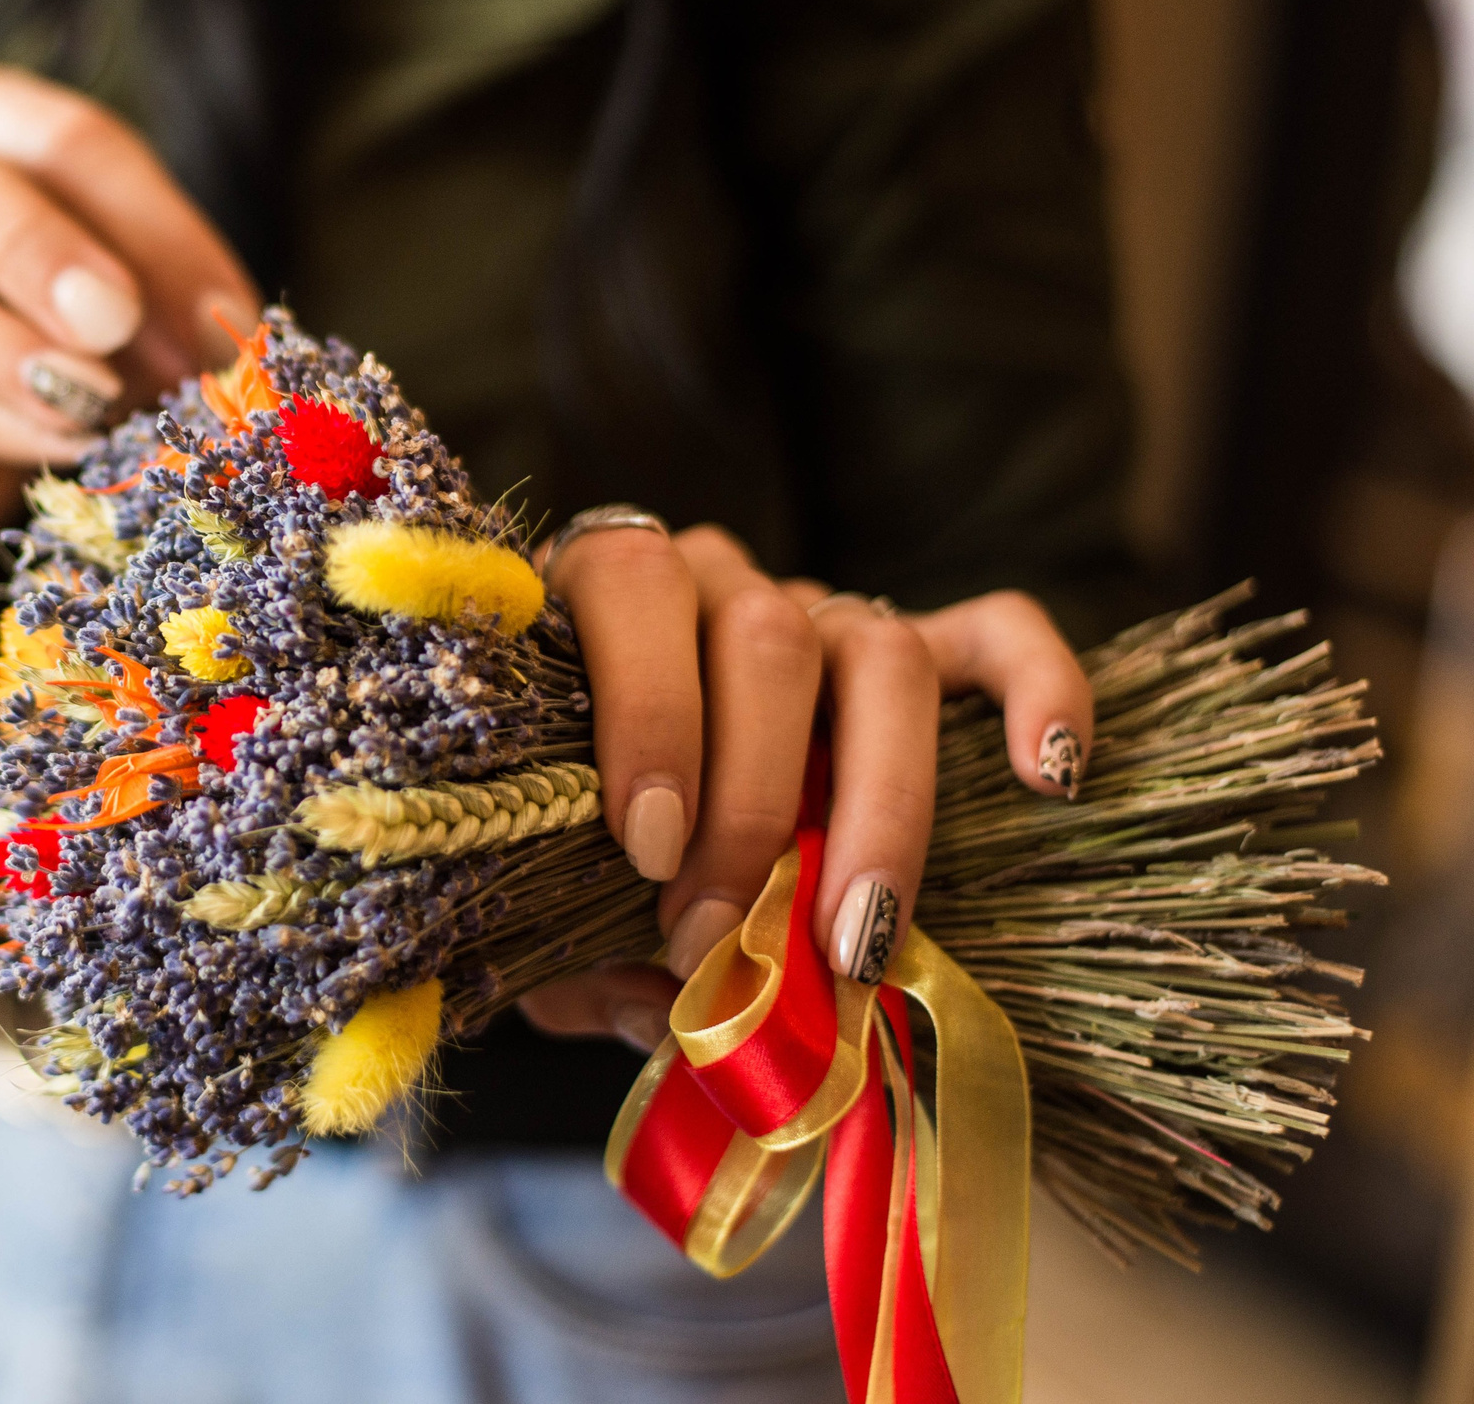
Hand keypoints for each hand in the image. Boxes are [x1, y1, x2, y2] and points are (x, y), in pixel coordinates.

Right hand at [0, 55, 260, 827]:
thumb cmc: (50, 336)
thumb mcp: (116, 293)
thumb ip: (160, 290)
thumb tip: (229, 338)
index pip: (58, 135)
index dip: (149, 221)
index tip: (224, 317)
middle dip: (30, 244)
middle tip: (118, 322)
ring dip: (1, 341)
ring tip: (97, 399)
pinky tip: (68, 444)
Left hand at [518, 525, 1091, 1049]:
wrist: (612, 810)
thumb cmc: (576, 842)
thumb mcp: (550, 888)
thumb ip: (580, 947)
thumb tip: (662, 1014)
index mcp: (607, 600)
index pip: (632, 586)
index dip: (647, 712)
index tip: (647, 849)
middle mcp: (722, 584)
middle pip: (767, 640)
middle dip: (749, 806)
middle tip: (717, 933)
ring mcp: (826, 608)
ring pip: (879, 650)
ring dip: (875, 802)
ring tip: (852, 933)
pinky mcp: (926, 647)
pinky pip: (997, 633)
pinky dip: (1039, 690)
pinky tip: (1047, 777)